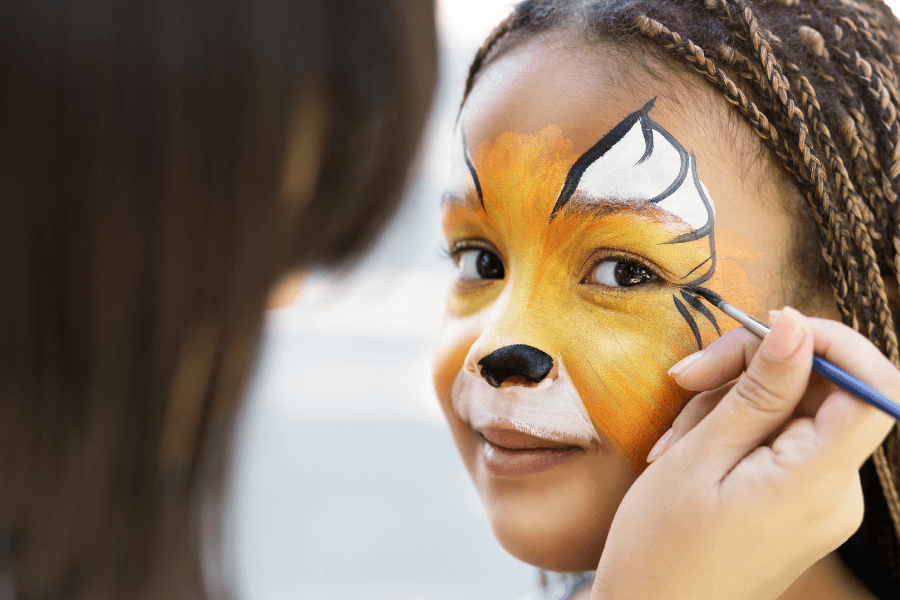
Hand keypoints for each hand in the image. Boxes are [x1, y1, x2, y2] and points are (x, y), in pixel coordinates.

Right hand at [589, 307, 897, 599]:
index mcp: (817, 484)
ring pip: (791, 410)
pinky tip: (690, 450)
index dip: (832, 343)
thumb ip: (758, 392)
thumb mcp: (701, 457)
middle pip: (821, 391)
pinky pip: (779, 440)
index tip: (769, 329)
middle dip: (752, 371)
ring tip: (677, 440)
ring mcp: (820, 500)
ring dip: (729, 405)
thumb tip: (796, 327)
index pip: (874, 389)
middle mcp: (836, 493)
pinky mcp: (799, 502)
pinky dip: (734, 430)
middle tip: (687, 378)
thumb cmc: (662, 546)